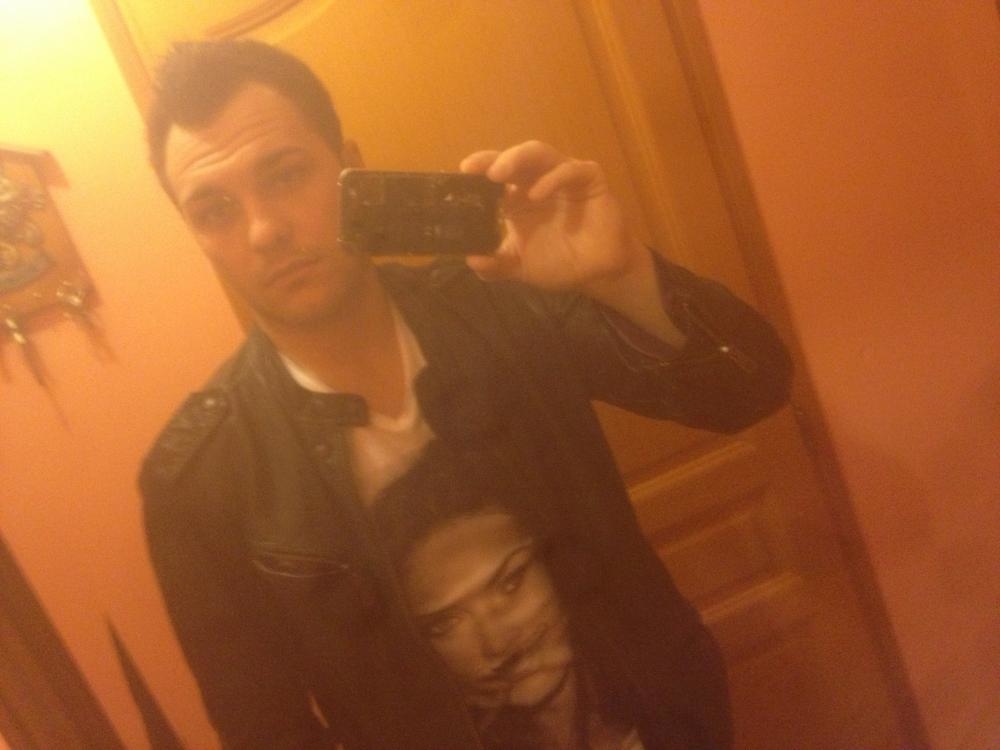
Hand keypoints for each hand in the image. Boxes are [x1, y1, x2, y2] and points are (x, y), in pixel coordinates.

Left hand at [460, 141, 684, 346]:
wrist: (597, 273)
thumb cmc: (559, 262)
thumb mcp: (521, 266)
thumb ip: (496, 265)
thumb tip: (471, 260)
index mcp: (518, 196)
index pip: (495, 173)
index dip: (479, 168)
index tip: (461, 173)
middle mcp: (538, 180)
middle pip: (515, 158)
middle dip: (494, 159)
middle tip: (474, 170)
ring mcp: (564, 177)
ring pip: (541, 154)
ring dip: (517, 158)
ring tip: (498, 173)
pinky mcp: (589, 179)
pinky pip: (571, 170)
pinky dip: (552, 178)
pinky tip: (536, 193)